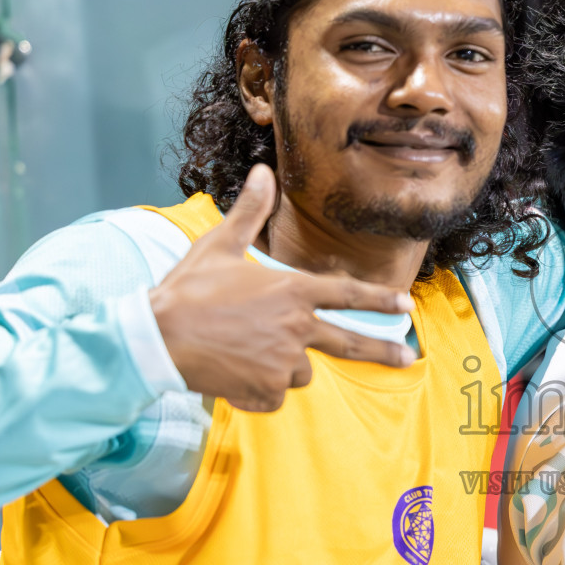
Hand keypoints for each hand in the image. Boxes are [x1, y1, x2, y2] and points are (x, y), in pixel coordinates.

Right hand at [149, 164, 415, 411]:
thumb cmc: (187, 290)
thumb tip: (263, 170)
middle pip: (350, 342)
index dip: (379, 300)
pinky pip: (275, 393)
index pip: (348, 295)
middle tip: (409, 358)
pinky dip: (260, 388)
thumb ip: (250, 212)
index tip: (406, 307)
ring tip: (243, 349)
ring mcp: (283, 362)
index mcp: (291, 291)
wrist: (155, 339)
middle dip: (384, 351)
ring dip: (283, 363)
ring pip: (300, 368)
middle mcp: (296, 328)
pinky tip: (233, 372)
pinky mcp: (266, 391)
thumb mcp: (219, 245)